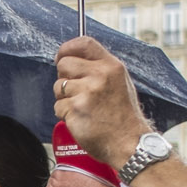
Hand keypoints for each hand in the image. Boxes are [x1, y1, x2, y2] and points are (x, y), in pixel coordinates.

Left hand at [53, 36, 153, 167]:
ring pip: (58, 86)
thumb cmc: (123, 116)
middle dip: (64, 78)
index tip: (61, 56)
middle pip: (64, 64)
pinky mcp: (76, 109)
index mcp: (111, 66)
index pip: (84, 43)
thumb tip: (73, 58)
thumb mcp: (120, 83)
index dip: (67, 48)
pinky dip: (65, 115)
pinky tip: (82, 120)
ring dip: (65, 99)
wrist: (129, 143)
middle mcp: (100, 75)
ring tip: (83, 108)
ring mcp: (87, 92)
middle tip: (77, 92)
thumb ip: (99, 69)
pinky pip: (58, 107)